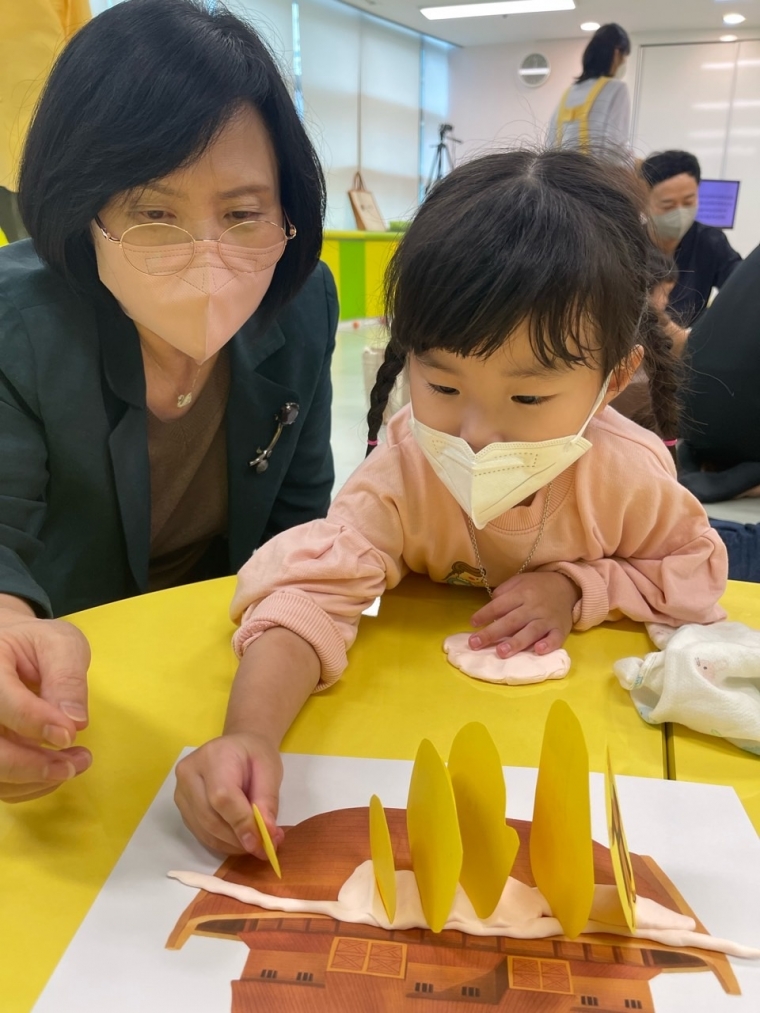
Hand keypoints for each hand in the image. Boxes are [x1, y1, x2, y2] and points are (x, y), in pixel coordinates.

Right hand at [0, 607, 90, 801]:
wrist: (11, 651)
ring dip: (34, 780)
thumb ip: (67, 678)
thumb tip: (74, 721)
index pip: (1, 701)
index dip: (34, 722)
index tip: (70, 733)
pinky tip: (57, 769)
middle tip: (76, 762)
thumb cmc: (36, 645)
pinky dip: (30, 786)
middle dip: (32, 765)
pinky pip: (1, 783)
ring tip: (75, 764)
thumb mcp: (60, 644)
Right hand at [174, 732, 283, 856]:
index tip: (261, 842)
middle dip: (238, 838)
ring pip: (204, 830)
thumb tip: (268, 835)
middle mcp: (189, 774)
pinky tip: (240, 841)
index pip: (222, 796)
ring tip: (256, 844)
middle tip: (264, 848)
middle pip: (210, 817)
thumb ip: (268, 802)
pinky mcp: (182, 808)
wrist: (237, 748)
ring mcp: (181, 792)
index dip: (241, 823)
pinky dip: (223, 843)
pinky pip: (201, 833)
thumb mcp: (270, 771)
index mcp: (213, 756)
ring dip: (232, 844)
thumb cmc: (255, 755)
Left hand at [468, 571, 579, 657]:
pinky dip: (548, 645)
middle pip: (511, 621)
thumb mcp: (519, 581)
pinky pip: (555, 638)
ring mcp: (547, 619)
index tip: (472, 624)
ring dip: (516, 642)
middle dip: (492, 633)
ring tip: (501, 652)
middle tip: (475, 644)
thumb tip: (488, 608)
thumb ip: (503, 593)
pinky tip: (539, 651)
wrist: (567, 586)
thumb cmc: (537, 587)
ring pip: (531, 631)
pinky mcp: (561, 629)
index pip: (500, 605)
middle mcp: (533, 607)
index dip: (485, 614)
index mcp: (522, 594)